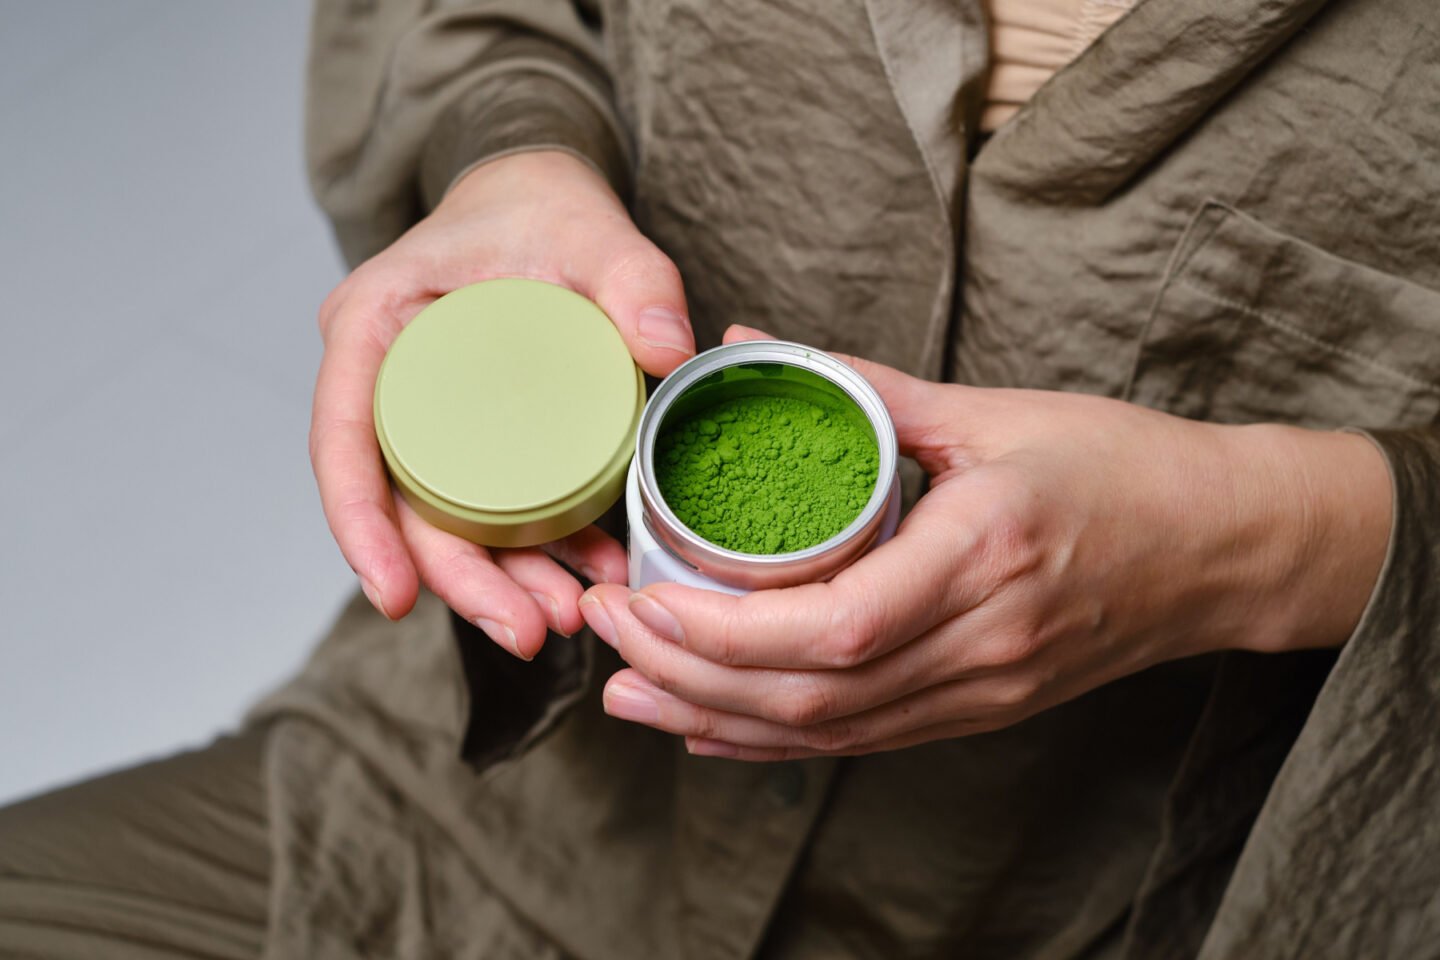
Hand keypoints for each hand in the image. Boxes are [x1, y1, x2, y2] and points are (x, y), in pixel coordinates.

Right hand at [312, 151, 694, 657]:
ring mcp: (425, 419)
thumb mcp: (591, 228)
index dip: (358, 524)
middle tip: (530, 631)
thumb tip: (670, 348)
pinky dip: (538, 547)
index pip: (342, 438)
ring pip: (446, 521)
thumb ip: (635, 276)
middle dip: (461, 581)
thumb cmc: (542, 207)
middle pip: (401, 504)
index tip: (393, 596)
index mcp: (374, 325)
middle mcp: (384, 383)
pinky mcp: (470, 441)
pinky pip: (491, 508)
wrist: (542, 203)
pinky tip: (594, 573)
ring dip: (504, 580)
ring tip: (570, 617)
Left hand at [580, 326, 1391, 758]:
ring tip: (627, 691)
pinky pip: (864, 742)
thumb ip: (863, 384)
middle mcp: (980, 641)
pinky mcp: (982, 709)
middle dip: (689, 674)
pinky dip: (775, 740)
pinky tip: (709, 729)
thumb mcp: (993, 410)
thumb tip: (748, 347)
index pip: (832, 625)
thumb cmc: (1118, 464)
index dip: (719, 630)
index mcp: (983, 554)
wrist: (1221, 546)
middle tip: (603, 632)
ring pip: (828, 732)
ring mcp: (983, 689)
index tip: (637, 596)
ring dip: (715, 718)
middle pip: (811, 695)